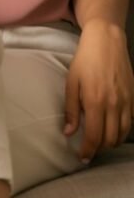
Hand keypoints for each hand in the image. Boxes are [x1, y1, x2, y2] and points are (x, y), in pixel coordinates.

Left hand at [64, 18, 133, 161]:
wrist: (107, 41)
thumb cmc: (85, 60)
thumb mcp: (72, 82)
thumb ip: (71, 109)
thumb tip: (69, 132)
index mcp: (96, 102)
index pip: (94, 137)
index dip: (88, 151)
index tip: (82, 157)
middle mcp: (114, 105)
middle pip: (110, 139)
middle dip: (99, 148)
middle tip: (89, 148)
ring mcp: (126, 102)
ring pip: (123, 134)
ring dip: (111, 142)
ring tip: (101, 141)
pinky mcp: (133, 97)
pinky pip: (131, 122)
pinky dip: (123, 131)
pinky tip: (113, 128)